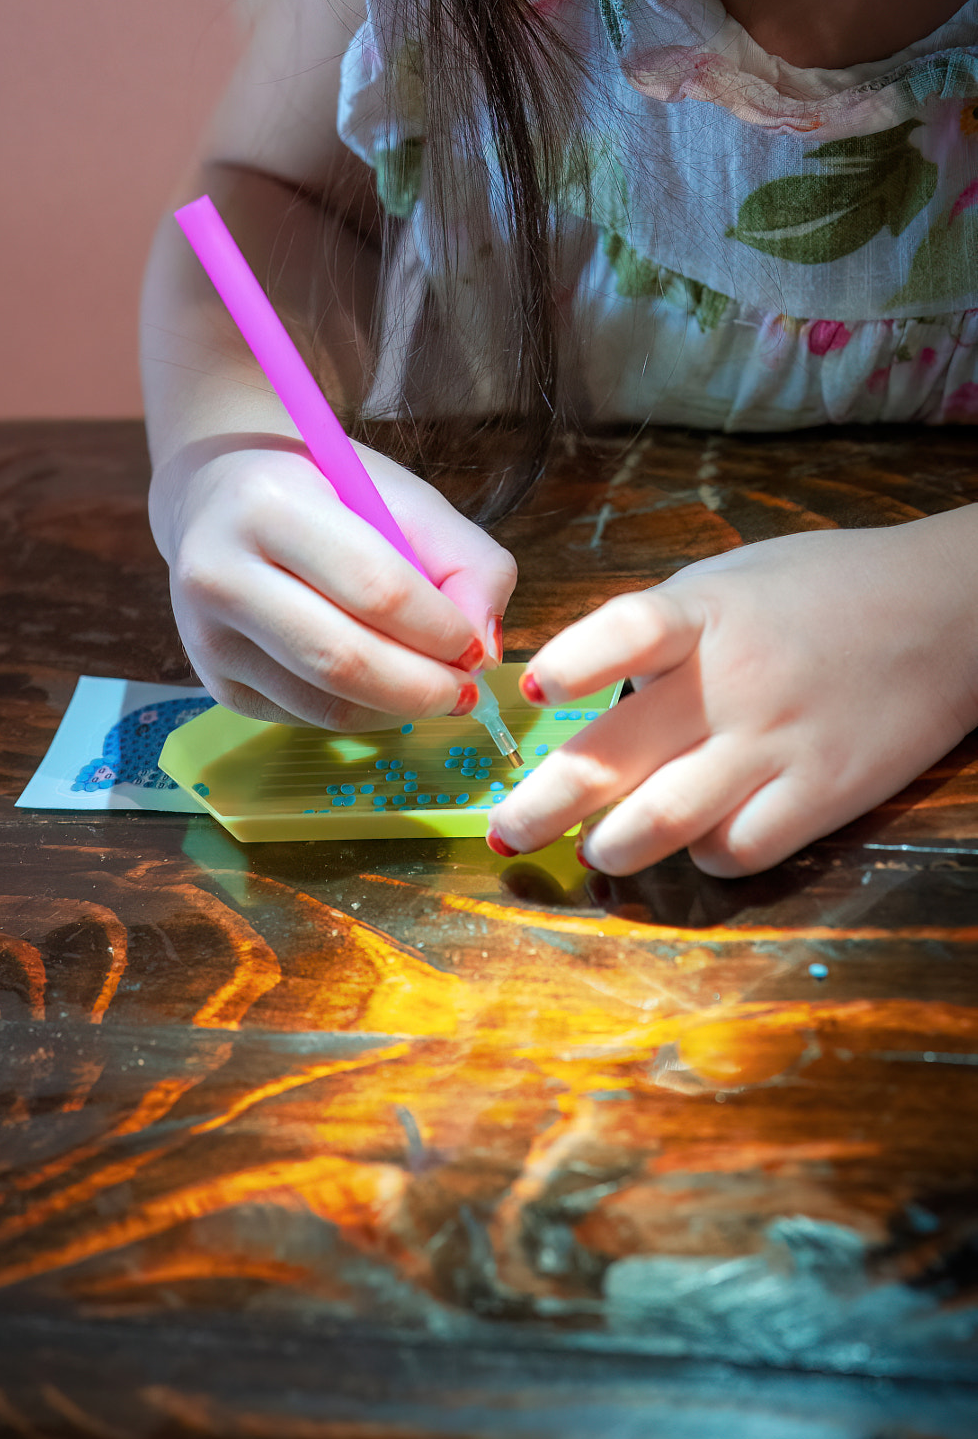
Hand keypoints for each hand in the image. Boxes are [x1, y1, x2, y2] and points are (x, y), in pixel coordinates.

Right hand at [154, 435, 516, 728]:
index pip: (375, 588)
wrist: (216, 498)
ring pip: (327, 706)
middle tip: (468, 689)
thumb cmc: (323, 491)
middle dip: (425, 688)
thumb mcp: (402, 496)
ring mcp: (208, 638)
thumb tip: (485, 650)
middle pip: (344, 661)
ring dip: (399, 709)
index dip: (441, 629)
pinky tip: (380, 683)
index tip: (476, 646)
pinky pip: (309, 719)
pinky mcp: (218, 684)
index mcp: (268, 506)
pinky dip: (364, 713)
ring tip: (433, 685)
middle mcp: (219, 575)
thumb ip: (466, 560)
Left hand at [489, 511, 977, 877]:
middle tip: (504, 833)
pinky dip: (702, 855)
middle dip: (543, 805)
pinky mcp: (821, 795)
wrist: (947, 613)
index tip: (532, 688)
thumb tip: (573, 689)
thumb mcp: (728, 582)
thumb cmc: (820, 590)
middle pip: (617, 756)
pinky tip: (693, 841)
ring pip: (666, 819)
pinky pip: (738, 848)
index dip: (575, 660)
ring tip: (590, 851)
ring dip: (610, 846)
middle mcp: (733, 682)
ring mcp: (776, 745)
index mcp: (706, 614)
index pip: (629, 630)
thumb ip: (658, 630)